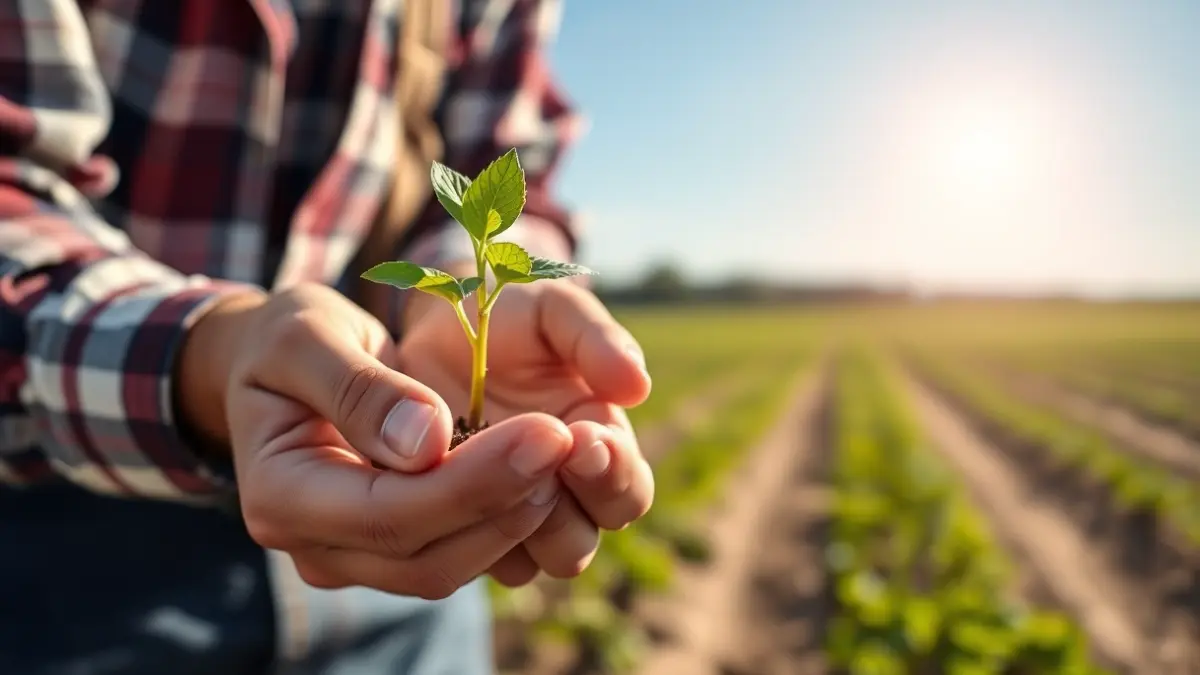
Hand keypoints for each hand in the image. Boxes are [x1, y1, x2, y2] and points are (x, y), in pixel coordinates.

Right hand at [177, 282, 573, 598]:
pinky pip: (459, 555)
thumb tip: (427, 443)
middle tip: (569, 440)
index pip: (387, 514)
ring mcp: (355, 560)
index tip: (546, 431)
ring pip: (451, 568)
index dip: (473, 482)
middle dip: (507, 502)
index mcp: (280, 495)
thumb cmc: (288, 340)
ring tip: (567, 456)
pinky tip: (546, 472)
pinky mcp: (394, 553)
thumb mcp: (307, 334)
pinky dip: (508, 520)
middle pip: (427, 558)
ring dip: (518, 519)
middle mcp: (317, 547)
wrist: (283, 368)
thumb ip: (360, 387)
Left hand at [397, 273, 653, 583]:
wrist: (432, 326)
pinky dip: (452, 530)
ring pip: (517, 563)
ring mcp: (505, 515)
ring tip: (471, 470)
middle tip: (528, 460)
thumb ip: (595, 339)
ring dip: (504, 526)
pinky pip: (461, 560)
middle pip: (578, 545)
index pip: (627, 491)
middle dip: (561, 510)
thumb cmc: (507, 315)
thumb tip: (637, 387)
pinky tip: (428, 484)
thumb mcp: (551, 310)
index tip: (580, 434)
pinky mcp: (454, 524)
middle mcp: (559, 494)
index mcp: (599, 447)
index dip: (611, 474)